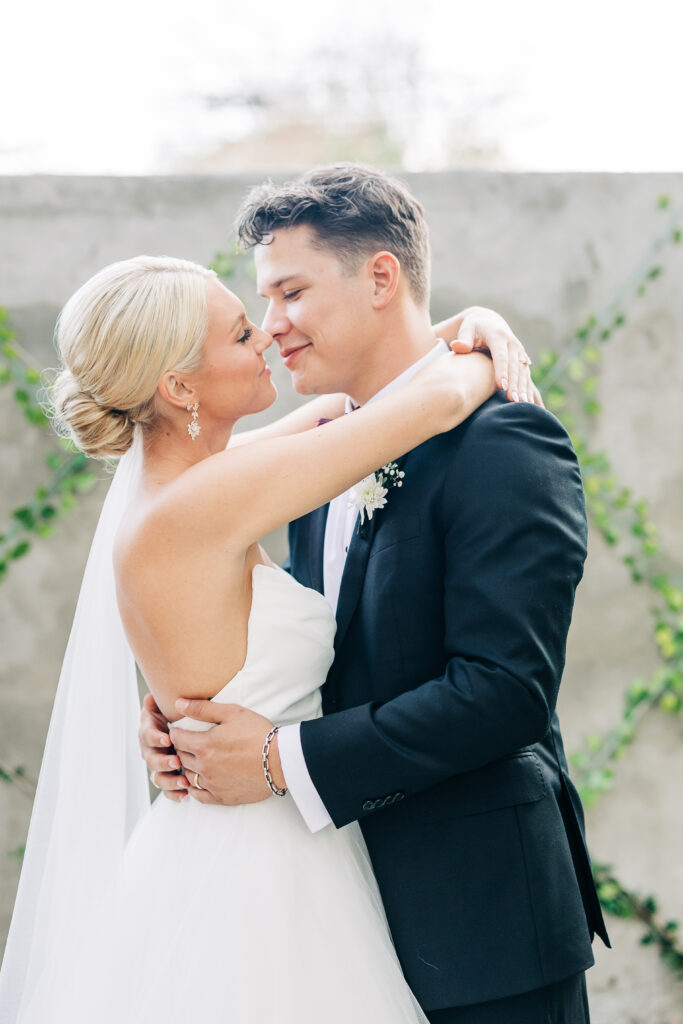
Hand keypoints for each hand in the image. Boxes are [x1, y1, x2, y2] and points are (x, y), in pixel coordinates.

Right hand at [138, 693, 189, 801]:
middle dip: (163, 761)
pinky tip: (184, 796)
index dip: (155, 737)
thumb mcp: (165, 706)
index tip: (166, 738)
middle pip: (152, 760)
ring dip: (170, 781)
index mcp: (149, 733)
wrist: (178, 728)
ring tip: (183, 782)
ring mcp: (158, 766)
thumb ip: (158, 703)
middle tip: (176, 761)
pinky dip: (174, 794)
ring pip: (158, 777)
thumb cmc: (173, 716)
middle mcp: (151, 751)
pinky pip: (167, 790)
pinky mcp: (167, 777)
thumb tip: (150, 698)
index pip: (147, 735)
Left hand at [168, 700, 284, 805]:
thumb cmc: (257, 733)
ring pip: (188, 776)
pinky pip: (199, 795)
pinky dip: (195, 787)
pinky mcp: (222, 797)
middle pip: (180, 757)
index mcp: (203, 745)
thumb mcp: (232, 713)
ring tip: (196, 759)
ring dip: (188, 767)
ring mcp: (212, 784)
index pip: (176, 739)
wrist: (280, 760)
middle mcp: (204, 767)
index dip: (176, 732)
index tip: (181, 729)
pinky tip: (201, 779)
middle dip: (182, 748)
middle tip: (188, 742)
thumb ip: (202, 709)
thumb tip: (177, 704)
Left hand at [436, 307, 542, 406]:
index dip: (502, 370)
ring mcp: (519, 353)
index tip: (501, 386)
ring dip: (524, 388)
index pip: (501, 355)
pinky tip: (529, 403)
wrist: (489, 323)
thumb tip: (457, 346)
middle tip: (512, 400)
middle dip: (515, 384)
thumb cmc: (474, 328)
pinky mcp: (522, 361)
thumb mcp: (467, 329)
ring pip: (523, 373)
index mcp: (498, 336)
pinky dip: (529, 389)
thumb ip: (463, 339)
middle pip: (514, 366)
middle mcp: (513, 344)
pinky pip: (526, 376)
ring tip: (522, 404)